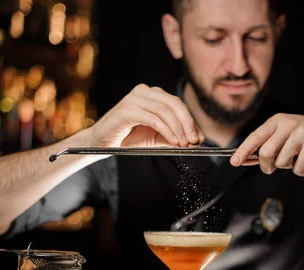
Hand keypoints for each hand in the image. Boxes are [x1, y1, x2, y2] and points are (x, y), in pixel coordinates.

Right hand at [87, 84, 204, 147]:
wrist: (103, 143)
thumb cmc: (129, 138)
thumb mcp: (157, 137)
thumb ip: (174, 136)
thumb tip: (195, 140)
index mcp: (153, 94)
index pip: (178, 104)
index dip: (191, 121)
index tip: (200, 137)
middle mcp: (144, 91)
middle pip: (174, 104)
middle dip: (188, 123)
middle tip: (194, 140)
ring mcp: (134, 98)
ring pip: (165, 111)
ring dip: (178, 129)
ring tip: (184, 144)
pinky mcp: (127, 109)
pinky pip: (153, 119)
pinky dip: (166, 130)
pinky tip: (173, 141)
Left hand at [230, 113, 303, 175]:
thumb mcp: (285, 135)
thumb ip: (267, 145)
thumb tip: (243, 159)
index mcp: (277, 120)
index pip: (255, 137)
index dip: (243, 151)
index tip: (234, 162)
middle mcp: (288, 124)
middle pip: (266, 153)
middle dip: (267, 166)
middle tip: (272, 168)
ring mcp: (301, 132)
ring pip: (282, 163)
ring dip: (288, 167)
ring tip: (298, 158)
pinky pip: (298, 168)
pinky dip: (302, 170)